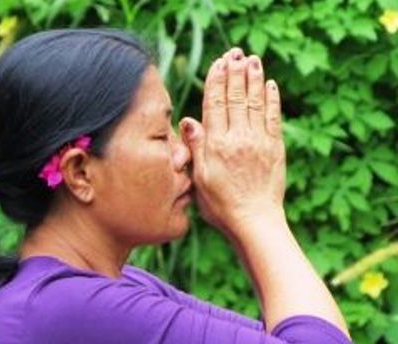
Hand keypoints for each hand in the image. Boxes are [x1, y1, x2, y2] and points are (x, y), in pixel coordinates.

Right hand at [180, 48, 285, 236]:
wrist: (254, 222)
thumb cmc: (221, 205)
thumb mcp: (199, 179)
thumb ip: (196, 147)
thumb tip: (187, 119)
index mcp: (217, 145)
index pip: (215, 104)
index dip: (216, 81)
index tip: (217, 63)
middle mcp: (239, 138)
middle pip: (236, 97)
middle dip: (234, 72)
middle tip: (235, 53)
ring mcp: (260, 142)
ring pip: (255, 102)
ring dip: (253, 79)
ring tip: (252, 59)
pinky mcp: (276, 149)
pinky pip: (274, 118)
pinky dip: (272, 99)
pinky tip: (270, 85)